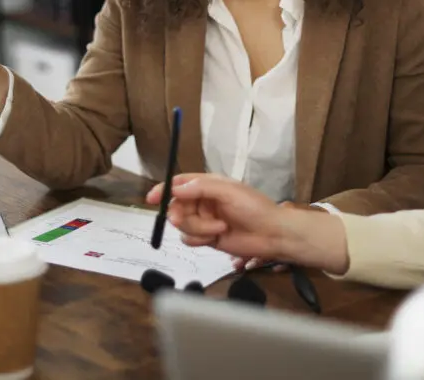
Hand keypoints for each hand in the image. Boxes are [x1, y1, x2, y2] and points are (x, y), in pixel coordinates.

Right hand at [147, 177, 350, 273]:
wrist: (272, 234)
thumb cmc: (254, 207)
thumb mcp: (228, 191)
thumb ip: (200, 188)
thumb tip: (175, 189)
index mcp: (208, 185)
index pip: (179, 183)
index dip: (163, 190)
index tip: (151, 199)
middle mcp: (203, 201)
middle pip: (177, 207)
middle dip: (180, 214)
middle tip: (182, 219)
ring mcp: (204, 220)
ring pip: (182, 225)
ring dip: (197, 228)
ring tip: (219, 229)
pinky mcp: (207, 238)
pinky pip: (189, 239)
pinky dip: (199, 239)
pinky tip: (215, 238)